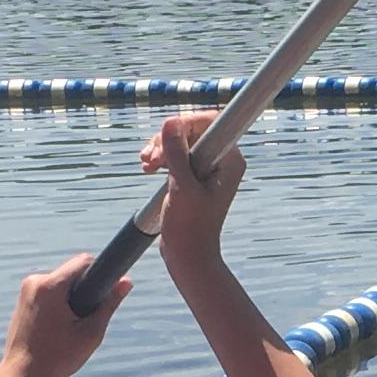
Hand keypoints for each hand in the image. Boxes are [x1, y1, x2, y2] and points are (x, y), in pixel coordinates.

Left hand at [0, 249, 127, 376]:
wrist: (22, 376)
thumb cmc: (57, 358)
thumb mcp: (91, 332)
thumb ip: (109, 304)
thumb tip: (126, 281)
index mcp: (50, 286)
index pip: (84, 262)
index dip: (100, 273)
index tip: (105, 293)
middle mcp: (34, 281)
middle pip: (72, 273)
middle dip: (84, 290)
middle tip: (85, 320)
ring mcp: (26, 291)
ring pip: (60, 283)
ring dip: (71, 299)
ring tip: (69, 328)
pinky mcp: (23, 300)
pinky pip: (49, 293)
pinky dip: (58, 305)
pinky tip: (57, 330)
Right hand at [142, 109, 244, 277]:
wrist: (188, 254)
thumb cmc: (191, 227)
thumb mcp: (182, 187)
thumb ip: (176, 153)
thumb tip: (170, 122)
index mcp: (230, 160)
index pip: (210, 123)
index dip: (186, 123)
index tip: (167, 133)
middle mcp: (222, 159)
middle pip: (192, 130)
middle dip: (168, 139)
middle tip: (152, 158)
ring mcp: (207, 167)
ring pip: (181, 141)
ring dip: (160, 148)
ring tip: (147, 164)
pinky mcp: (193, 175)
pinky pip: (176, 154)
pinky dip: (161, 157)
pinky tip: (148, 167)